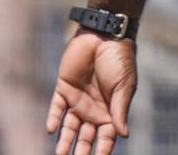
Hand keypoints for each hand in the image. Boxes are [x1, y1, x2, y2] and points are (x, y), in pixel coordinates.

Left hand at [46, 31, 137, 154]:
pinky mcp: (64, 88)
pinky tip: (52, 130)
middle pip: (86, 135)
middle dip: (82, 149)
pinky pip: (56, 107)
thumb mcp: (125, 87)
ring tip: (61, 154)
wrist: (105, 35)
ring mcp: (78, 99)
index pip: (107, 135)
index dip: (104, 148)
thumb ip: (120, 111)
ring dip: (65, 140)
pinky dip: (53, 119)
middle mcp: (94, 107)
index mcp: (112, 109)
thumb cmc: (121, 59)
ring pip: (69, 126)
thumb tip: (124, 135)